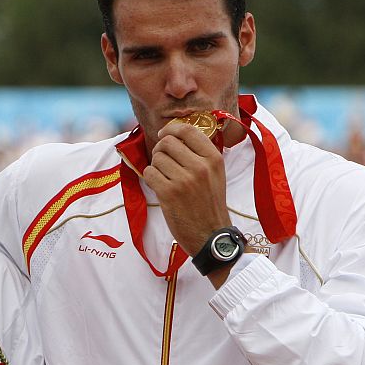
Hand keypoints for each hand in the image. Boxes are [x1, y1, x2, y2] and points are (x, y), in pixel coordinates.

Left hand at [143, 121, 231, 257]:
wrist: (210, 235)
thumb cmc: (209, 203)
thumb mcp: (215, 173)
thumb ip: (199, 153)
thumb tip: (173, 133)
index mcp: (213, 158)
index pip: (187, 130)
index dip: (171, 129)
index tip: (164, 134)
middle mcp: (200, 166)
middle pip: (167, 142)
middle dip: (160, 150)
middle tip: (163, 161)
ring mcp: (184, 180)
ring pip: (156, 158)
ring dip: (156, 166)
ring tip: (165, 178)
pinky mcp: (168, 192)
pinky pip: (149, 172)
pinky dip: (151, 178)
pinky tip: (160, 187)